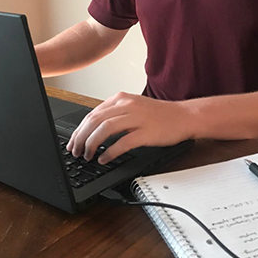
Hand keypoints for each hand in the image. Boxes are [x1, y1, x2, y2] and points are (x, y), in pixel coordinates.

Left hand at [66, 92, 192, 163]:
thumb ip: (114, 113)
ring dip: (92, 144)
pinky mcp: (146, 132)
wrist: (184, 116)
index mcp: (121, 98)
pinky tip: (104, 159)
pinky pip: (122, 142)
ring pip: (105, 129)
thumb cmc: (159, 115)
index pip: (92, 113)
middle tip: (75, 151)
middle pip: (95, 120)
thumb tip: (92, 129)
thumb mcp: (133, 107)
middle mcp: (127, 105)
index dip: (79, 129)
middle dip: (81, 137)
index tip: (73, 142)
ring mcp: (137, 118)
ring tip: (87, 156)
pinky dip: (110, 152)